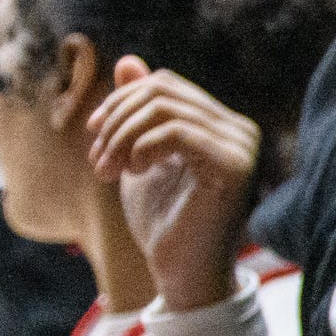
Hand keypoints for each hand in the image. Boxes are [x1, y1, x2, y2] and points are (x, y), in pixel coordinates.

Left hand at [86, 56, 263, 313]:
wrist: (180, 274)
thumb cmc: (162, 223)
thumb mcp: (138, 156)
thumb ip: (137, 112)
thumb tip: (129, 60)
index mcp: (220, 125)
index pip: (164, 85)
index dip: (121, 102)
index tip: (94, 138)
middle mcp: (239, 130)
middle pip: (162, 91)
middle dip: (117, 121)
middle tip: (99, 162)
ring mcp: (241, 146)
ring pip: (164, 109)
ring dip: (122, 137)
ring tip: (109, 171)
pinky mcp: (234, 165)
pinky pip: (177, 131)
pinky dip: (142, 147)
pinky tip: (133, 172)